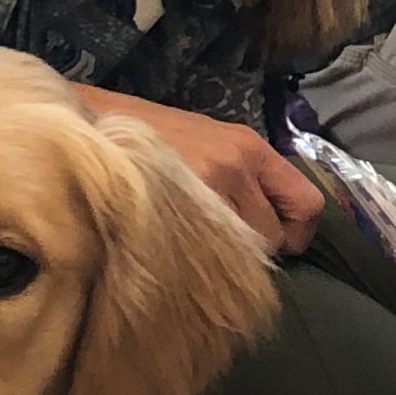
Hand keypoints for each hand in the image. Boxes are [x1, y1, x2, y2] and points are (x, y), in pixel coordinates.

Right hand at [81, 89, 322, 254]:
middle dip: (253, 250)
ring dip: (223, 260)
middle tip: (219, 243)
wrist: (87, 128)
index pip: (307, 204)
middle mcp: (236, 167)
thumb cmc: (147, 139)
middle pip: (273, 239)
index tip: (276, 241)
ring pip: (241, 256)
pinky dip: (198, 266)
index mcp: (248, 147)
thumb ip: (241, 178)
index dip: (295, 233)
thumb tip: (270, 226)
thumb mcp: (206, 142)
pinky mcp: (174, 213)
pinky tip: (177, 253)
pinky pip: (207, 261)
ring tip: (192, 244)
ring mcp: (205, 191)